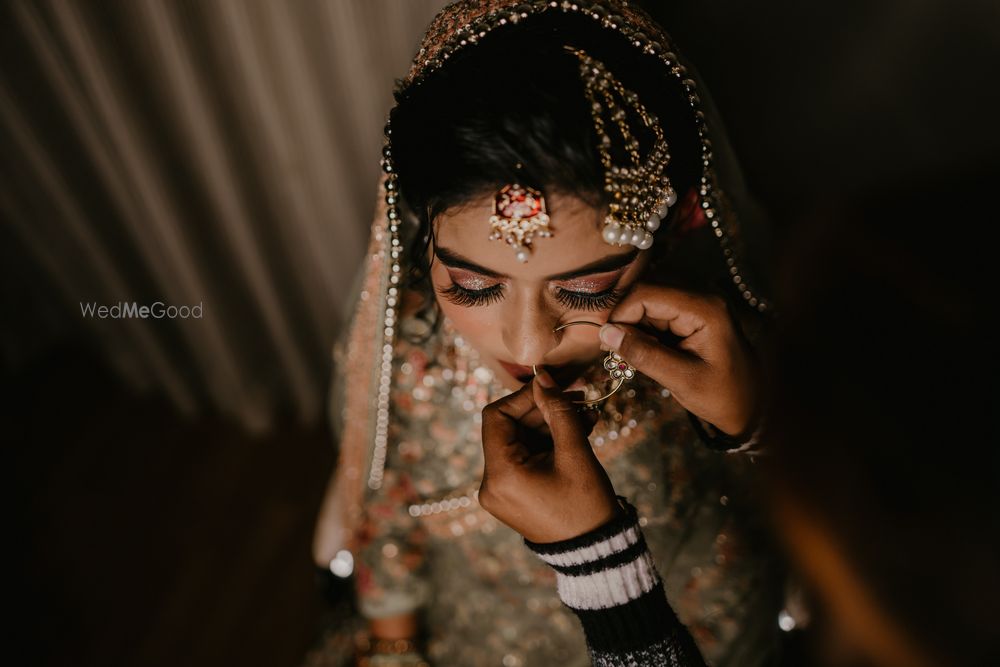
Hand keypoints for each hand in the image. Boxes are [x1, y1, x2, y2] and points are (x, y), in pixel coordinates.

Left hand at [478, 370, 618, 542]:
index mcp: (500, 474)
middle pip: (509, 429)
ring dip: (551, 425)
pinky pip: (525, 459)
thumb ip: (557, 410)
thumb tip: (543, 378)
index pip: (496, 417)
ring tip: (587, 414)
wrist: (596, 553)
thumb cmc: (585, 506)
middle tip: (578, 397)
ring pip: (521, 442)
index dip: (524, 396)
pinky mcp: (513, 496)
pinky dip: (548, 444)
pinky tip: (579, 431)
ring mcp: (501, 492)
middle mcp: (491, 484)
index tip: (554, 387)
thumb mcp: (574, 453)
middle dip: (543, 410)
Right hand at [599, 284, 757, 436]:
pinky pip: (656, 309)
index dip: (620, 314)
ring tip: (627, 353)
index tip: (605, 344)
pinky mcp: (691, 310)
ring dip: (632, 323)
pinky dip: (642, 327)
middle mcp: (701, 295)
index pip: (646, 294)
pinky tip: (641, 348)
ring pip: (647, 299)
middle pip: (645, 291)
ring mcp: (696, 301)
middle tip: (611, 350)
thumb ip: (644, 354)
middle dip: (624, 318)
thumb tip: (605, 333)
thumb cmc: (723, 396)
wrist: (753, 404)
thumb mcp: (681, 380)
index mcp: (704, 308)